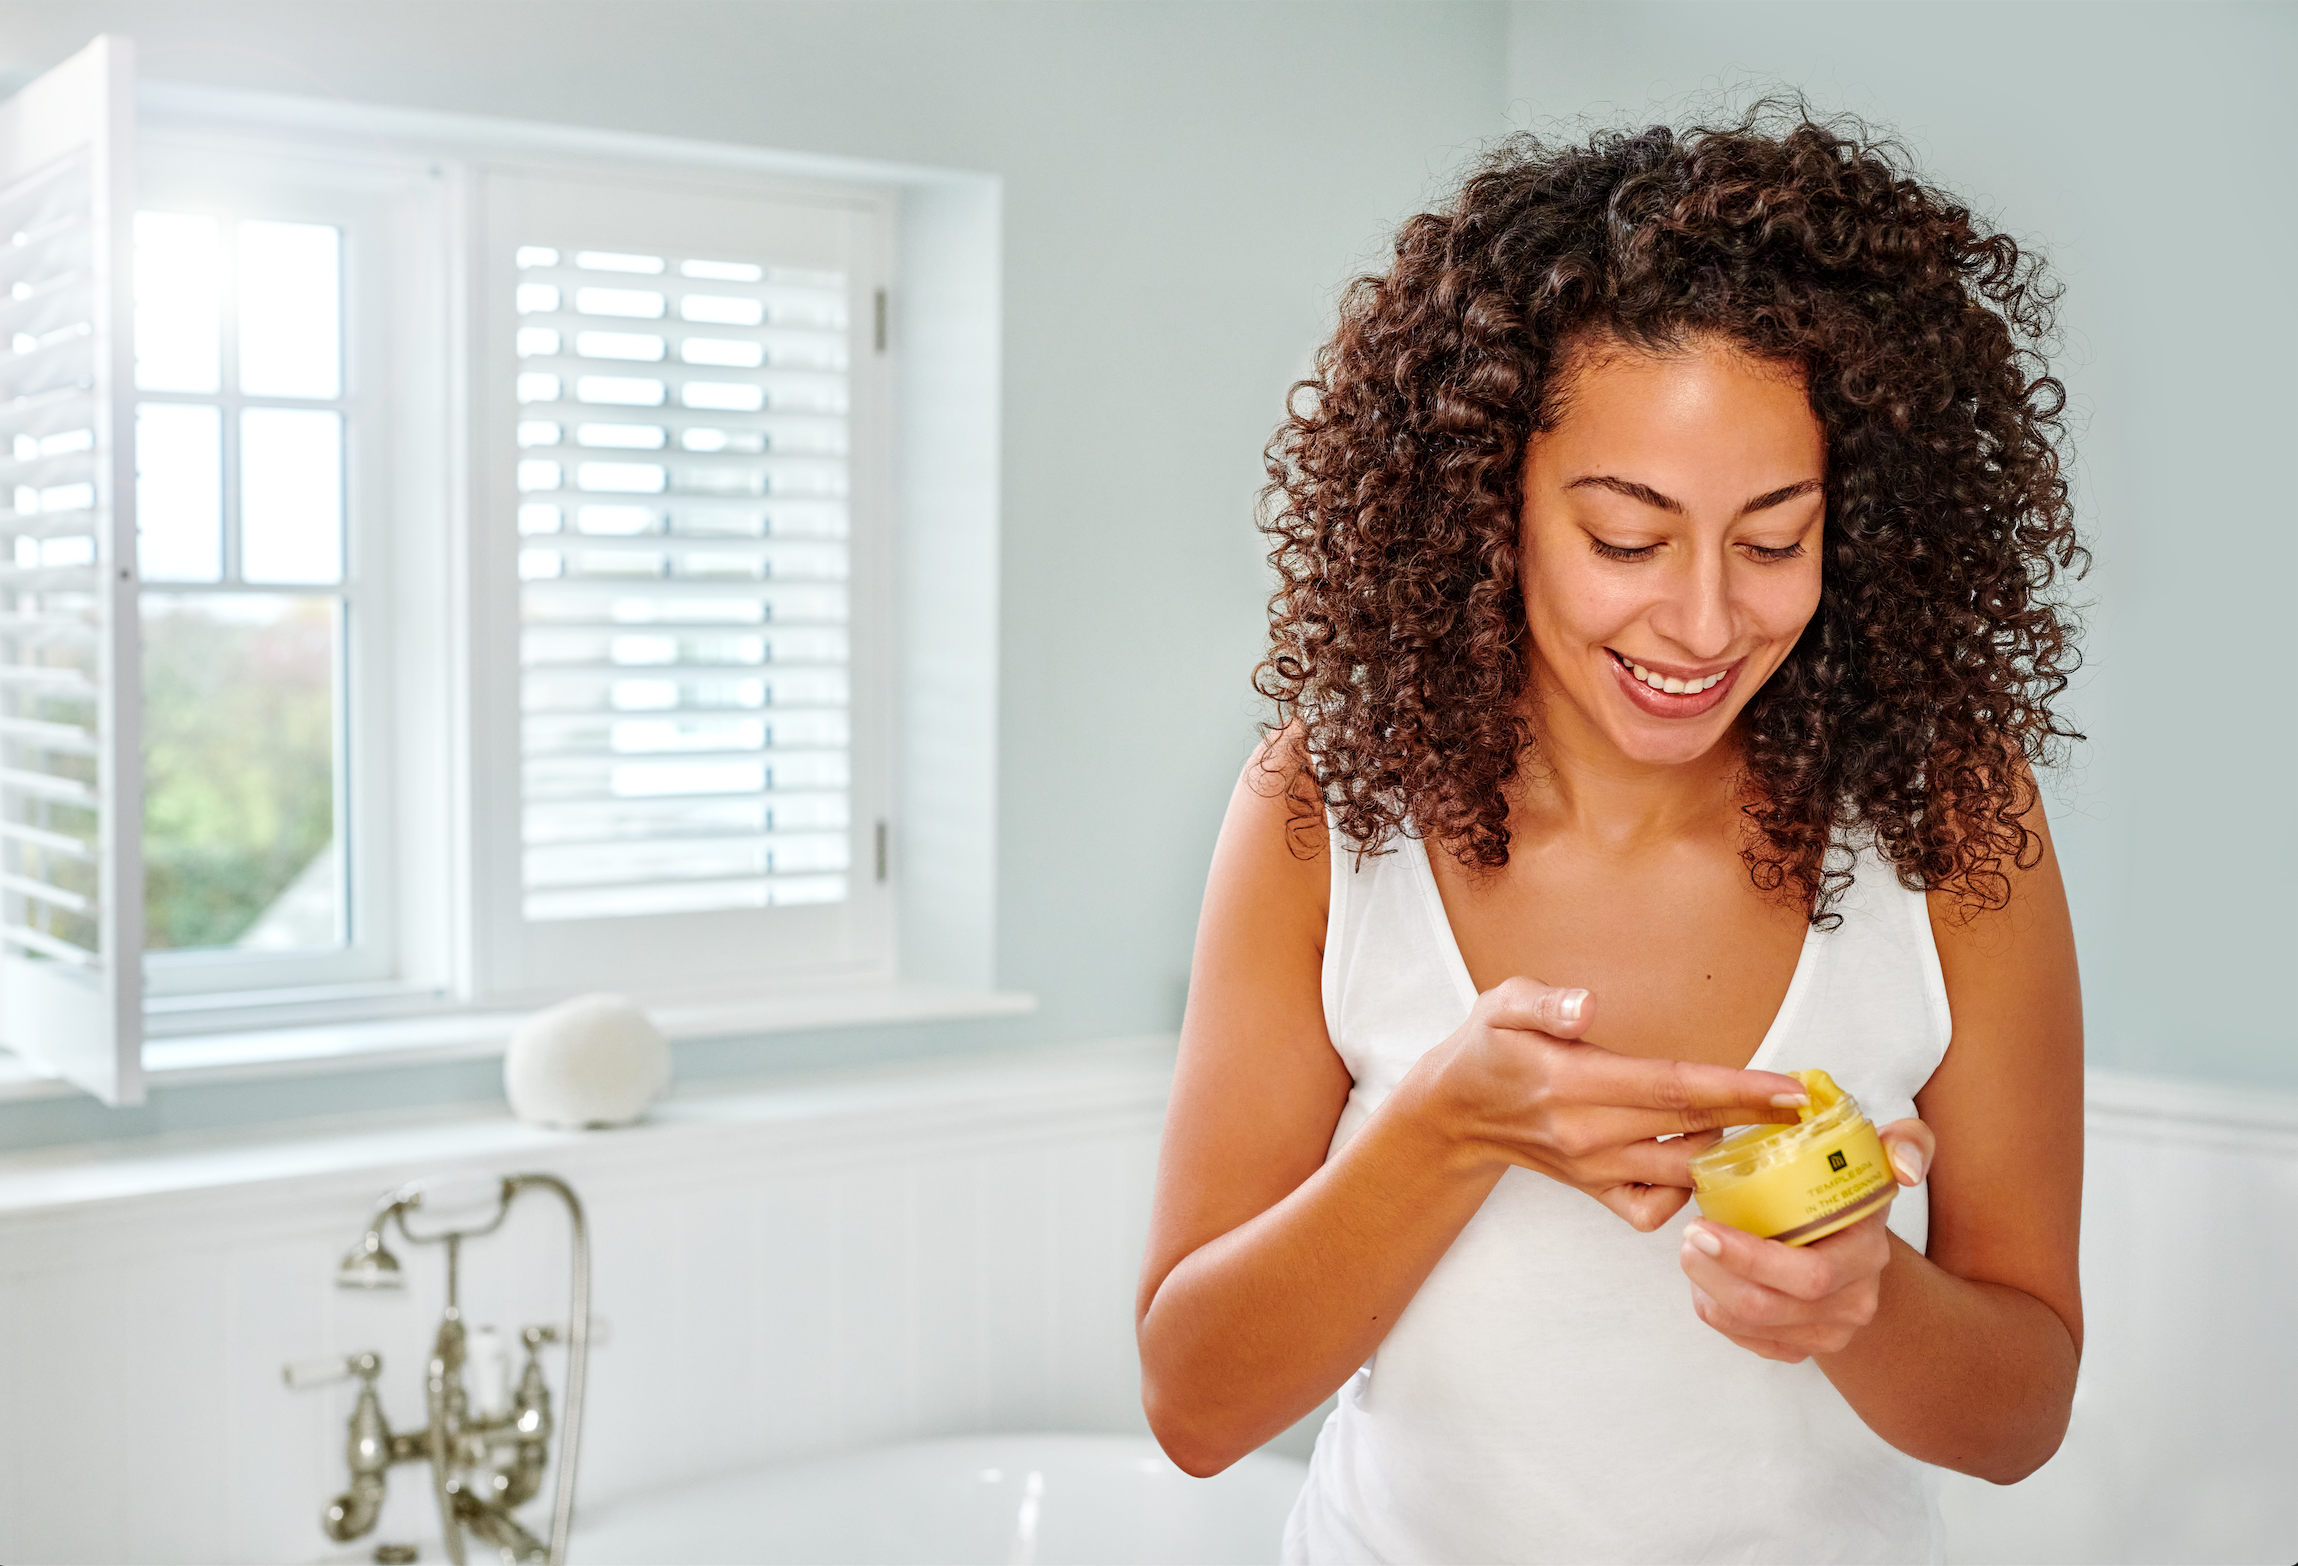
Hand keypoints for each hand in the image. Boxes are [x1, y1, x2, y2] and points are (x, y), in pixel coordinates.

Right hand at [1418, 977, 1809, 1232]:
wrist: (1454, 1112)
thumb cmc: (1487, 1048)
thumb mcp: (1502, 1005)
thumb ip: (1545, 1004)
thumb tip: (1587, 1007)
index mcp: (1573, 1083)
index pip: (1675, 1087)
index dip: (1739, 1089)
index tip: (1790, 1088)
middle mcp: (1588, 1134)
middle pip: (1692, 1127)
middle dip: (1757, 1117)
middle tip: (1807, 1104)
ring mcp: (1593, 1169)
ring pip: (1683, 1169)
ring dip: (1730, 1152)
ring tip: (1768, 1127)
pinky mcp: (1594, 1191)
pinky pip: (1653, 1209)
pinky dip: (1685, 1192)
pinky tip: (1697, 1160)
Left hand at [1678, 1116, 1935, 1360]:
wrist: (1850, 1243)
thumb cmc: (1850, 1191)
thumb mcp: (1879, 1158)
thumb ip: (1907, 1142)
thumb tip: (1908, 1166)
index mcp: (1868, 1255)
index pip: (1809, 1274)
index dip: (1747, 1257)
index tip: (1701, 1224)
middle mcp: (1853, 1302)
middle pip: (1769, 1306)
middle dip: (1714, 1273)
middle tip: (1686, 1236)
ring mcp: (1828, 1332)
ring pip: (1750, 1326)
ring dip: (1707, 1290)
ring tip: (1690, 1252)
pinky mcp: (1800, 1348)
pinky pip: (1746, 1340)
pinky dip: (1716, 1310)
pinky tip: (1707, 1281)